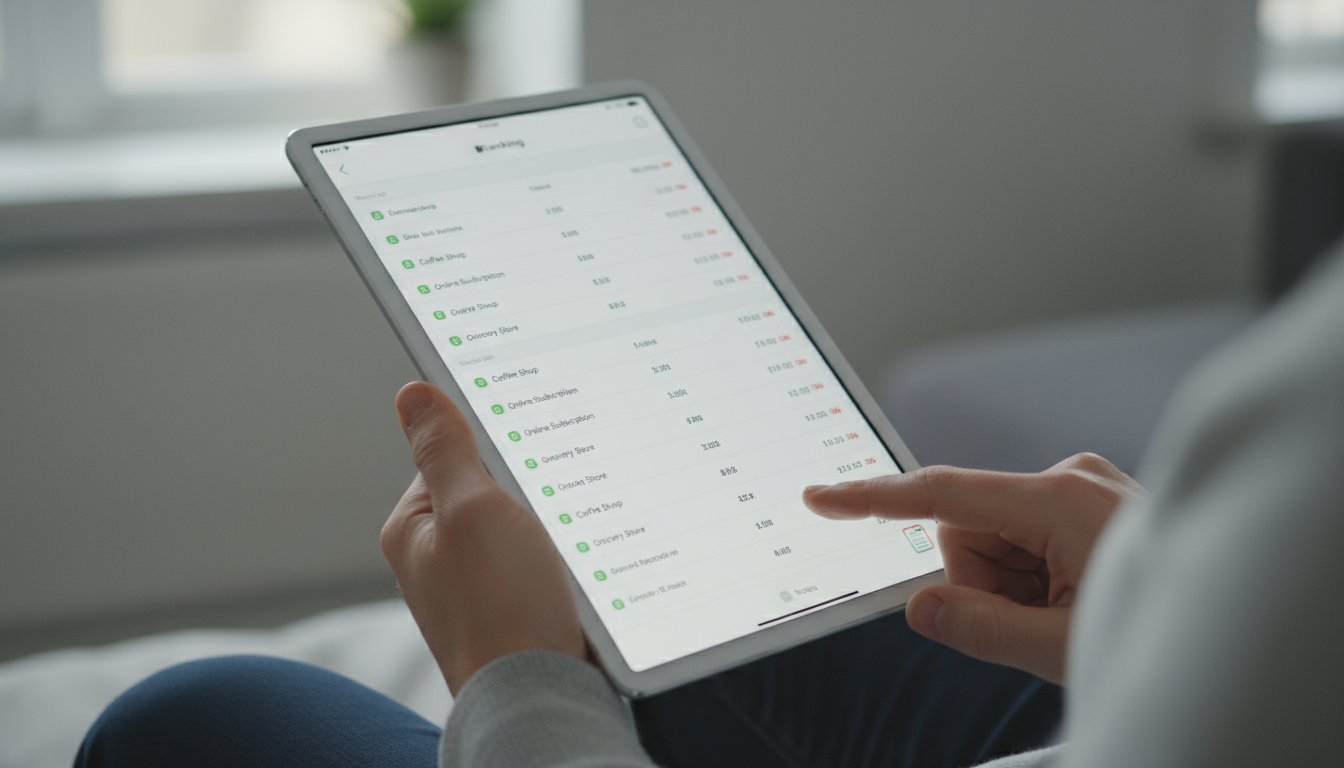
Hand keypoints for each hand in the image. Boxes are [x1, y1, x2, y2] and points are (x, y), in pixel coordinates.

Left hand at [380, 382, 587, 694]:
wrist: (541, 696)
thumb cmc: (501, 609)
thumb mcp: (472, 508)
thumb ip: (445, 449)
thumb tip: (414, 393)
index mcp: (413, 528)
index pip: (451, 454)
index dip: (494, 444)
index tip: (529, 446)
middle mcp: (438, 558)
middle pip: (490, 489)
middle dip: (527, 488)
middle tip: (551, 502)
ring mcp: (477, 586)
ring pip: (521, 526)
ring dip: (549, 525)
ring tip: (564, 541)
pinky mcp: (513, 609)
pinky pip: (539, 563)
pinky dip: (560, 558)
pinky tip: (575, 568)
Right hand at [802, 454, 1142, 683]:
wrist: (1226, 611)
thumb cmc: (1156, 625)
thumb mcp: (1061, 645)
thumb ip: (979, 627)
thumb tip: (919, 607)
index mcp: (1058, 499)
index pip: (943, 495)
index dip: (874, 500)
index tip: (822, 498)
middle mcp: (1066, 477)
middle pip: (968, 530)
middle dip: (983, 580)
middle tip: (1035, 621)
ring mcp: (1078, 485)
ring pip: (994, 539)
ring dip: (1011, 582)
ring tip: (1063, 610)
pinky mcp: (1083, 498)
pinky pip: (1022, 536)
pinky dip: (1032, 573)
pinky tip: (1072, 592)